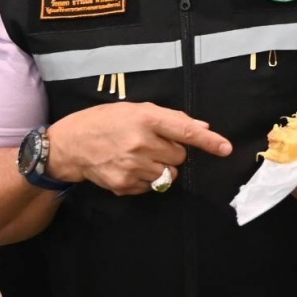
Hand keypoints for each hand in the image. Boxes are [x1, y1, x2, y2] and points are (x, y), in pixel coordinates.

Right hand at [46, 102, 232, 195]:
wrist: (70, 145)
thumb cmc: (106, 122)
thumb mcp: (137, 109)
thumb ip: (171, 118)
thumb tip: (203, 129)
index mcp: (146, 118)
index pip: (185, 131)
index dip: (208, 141)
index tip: (226, 148)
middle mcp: (141, 143)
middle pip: (179, 156)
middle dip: (172, 152)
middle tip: (151, 144)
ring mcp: (132, 167)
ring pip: (168, 174)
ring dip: (160, 167)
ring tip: (139, 156)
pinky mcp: (125, 185)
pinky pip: (152, 186)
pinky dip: (147, 179)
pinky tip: (129, 167)